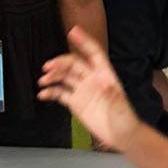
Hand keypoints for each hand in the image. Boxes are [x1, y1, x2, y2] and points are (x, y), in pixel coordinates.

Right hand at [37, 26, 141, 151]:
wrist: (120, 135)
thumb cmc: (124, 118)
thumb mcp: (119, 104)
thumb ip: (110, 94)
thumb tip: (103, 84)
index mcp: (105, 75)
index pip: (93, 53)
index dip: (84, 42)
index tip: (73, 32)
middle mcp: (92, 79)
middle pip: (73, 64)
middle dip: (60, 63)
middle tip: (48, 66)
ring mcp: (83, 90)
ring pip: (64, 77)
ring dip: (53, 76)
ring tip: (43, 80)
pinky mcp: (76, 102)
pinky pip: (60, 93)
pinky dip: (51, 92)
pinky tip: (43, 94)